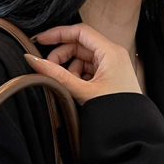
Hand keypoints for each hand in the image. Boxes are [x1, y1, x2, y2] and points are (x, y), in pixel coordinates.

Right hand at [23, 23, 140, 104]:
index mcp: (110, 52)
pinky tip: (76, 90)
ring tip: (67, 86)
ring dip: (69, 70)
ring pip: (82, 59)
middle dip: (61, 56)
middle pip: (79, 45)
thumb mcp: (82, 91)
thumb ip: (56, 75)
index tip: (39, 41)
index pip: (79, 32)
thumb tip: (33, 61)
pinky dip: (78, 77)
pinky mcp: (109, 77)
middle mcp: (113, 54)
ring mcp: (111, 66)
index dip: (57, 34)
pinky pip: (88, 70)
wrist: (130, 131)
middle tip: (47, 70)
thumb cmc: (114, 111)